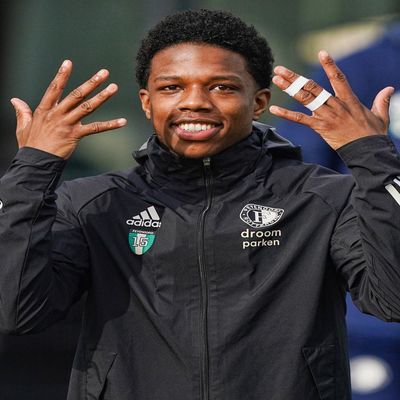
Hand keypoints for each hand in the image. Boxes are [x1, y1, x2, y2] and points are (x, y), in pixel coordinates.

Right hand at [11, 60, 127, 158]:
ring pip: (87, 107)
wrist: (36, 161)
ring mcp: (68, 124)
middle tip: (104, 73)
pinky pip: (96, 128)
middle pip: (76, 95)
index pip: (54, 88)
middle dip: (91, 82)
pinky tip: (122, 121)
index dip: (62, 75)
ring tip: (114, 87)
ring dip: (102, 96)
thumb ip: (21, 112)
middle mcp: (58, 114)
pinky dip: (110, 125)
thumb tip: (15, 100)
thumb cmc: (30, 145)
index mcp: (45, 110)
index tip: (68, 62)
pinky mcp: (76, 135)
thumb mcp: (22, 127)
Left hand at [269, 50, 393, 149]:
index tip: (322, 52)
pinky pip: (300, 120)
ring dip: (289, 88)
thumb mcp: (380, 116)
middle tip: (280, 69)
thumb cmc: (373, 135)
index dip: (330, 65)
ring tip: (276, 80)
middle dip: (295, 77)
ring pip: (305, 99)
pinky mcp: (320, 128)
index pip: (338, 78)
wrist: (367, 150)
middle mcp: (335, 105)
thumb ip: (381, 101)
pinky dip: (286, 114)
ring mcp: (326, 115)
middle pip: (312, 87)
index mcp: (348, 99)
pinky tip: (274, 109)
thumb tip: (388, 89)